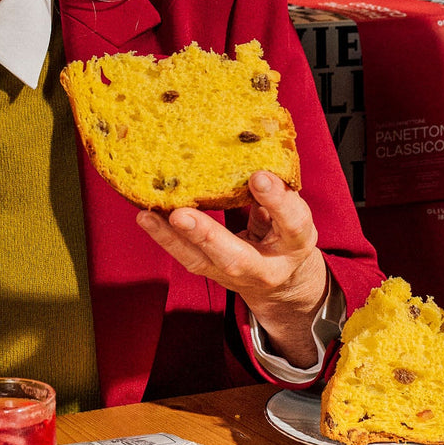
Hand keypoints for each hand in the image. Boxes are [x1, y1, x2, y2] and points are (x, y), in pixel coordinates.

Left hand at [137, 170, 328, 367]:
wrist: (283, 282)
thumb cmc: (286, 235)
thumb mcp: (294, 214)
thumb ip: (277, 195)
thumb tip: (251, 162)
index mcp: (295, 245)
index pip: (292, 223)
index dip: (277, 201)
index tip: (258, 176)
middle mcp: (266, 268)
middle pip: (235, 258)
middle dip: (206, 236)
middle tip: (180, 214)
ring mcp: (235, 276)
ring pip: (200, 261)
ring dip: (171, 238)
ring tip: (147, 216)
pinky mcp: (212, 273)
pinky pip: (186, 258)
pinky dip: (165, 237)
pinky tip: (147, 217)